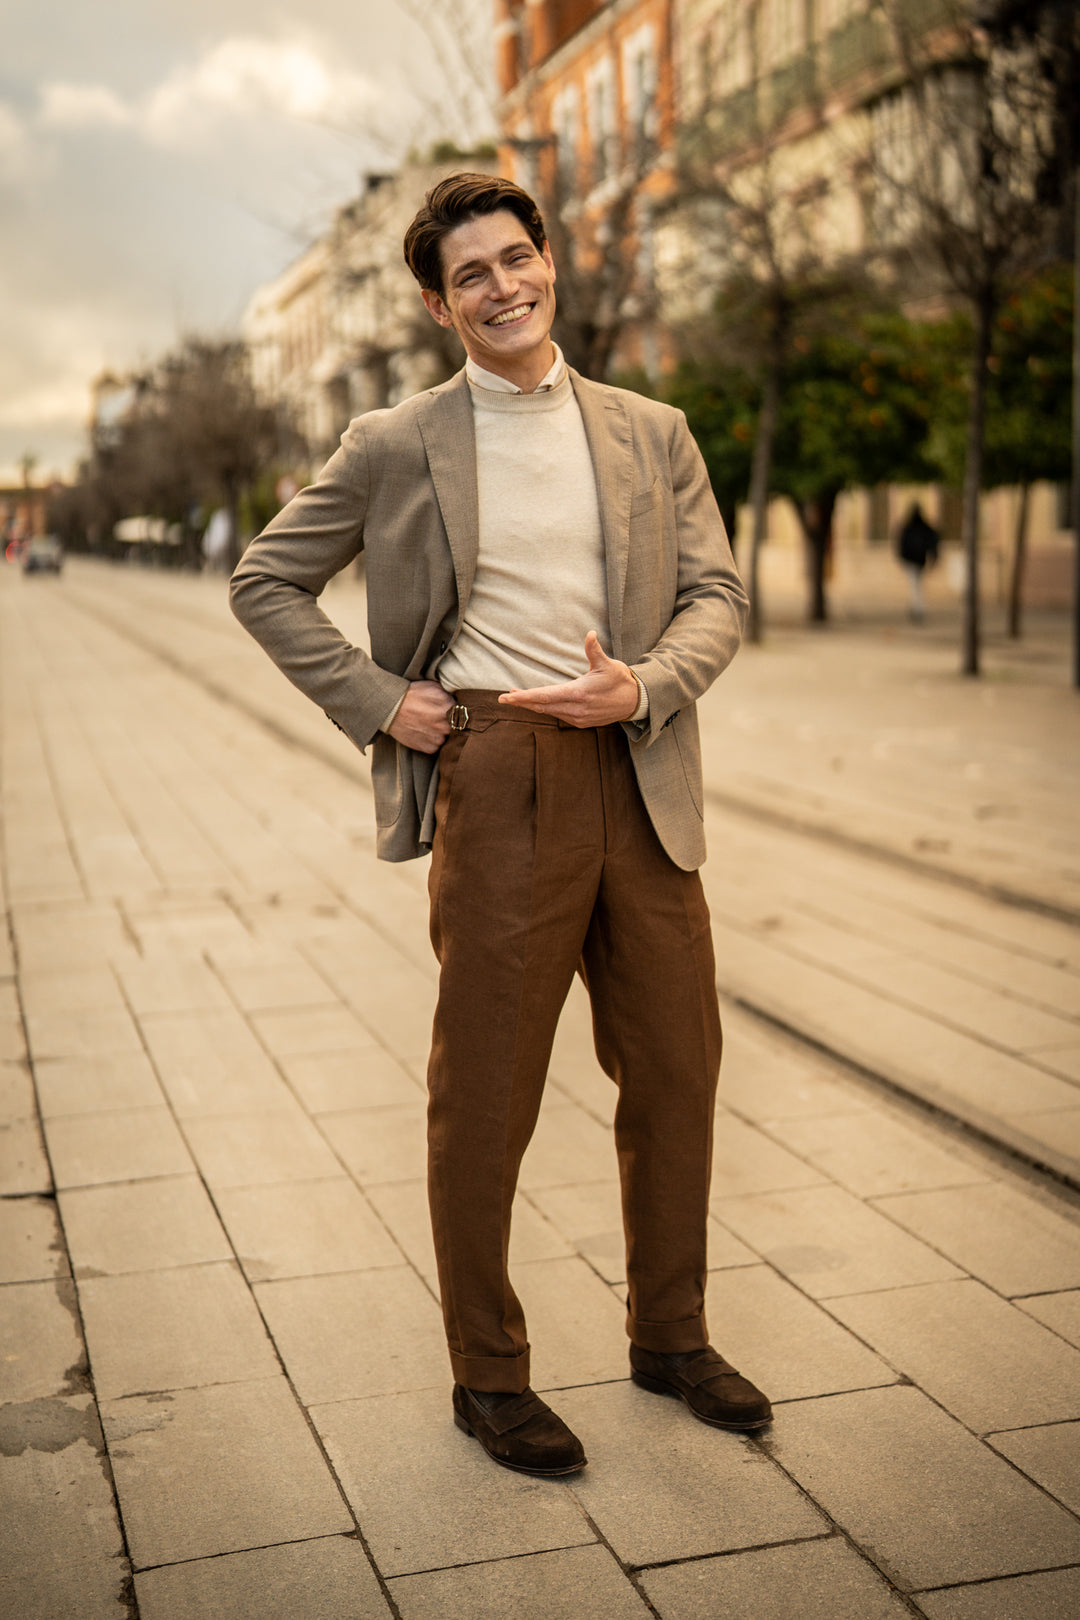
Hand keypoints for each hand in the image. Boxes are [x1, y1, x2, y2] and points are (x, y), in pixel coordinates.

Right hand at [388, 680, 452, 752]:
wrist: (390, 709)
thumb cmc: (412, 695)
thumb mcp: (433, 687)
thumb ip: (449, 695)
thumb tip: (457, 701)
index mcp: (450, 709)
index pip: (462, 712)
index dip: (455, 710)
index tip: (447, 709)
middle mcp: (446, 726)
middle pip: (456, 727)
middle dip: (449, 722)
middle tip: (436, 716)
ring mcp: (438, 739)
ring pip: (446, 737)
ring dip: (440, 732)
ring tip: (427, 724)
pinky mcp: (429, 748)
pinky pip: (436, 746)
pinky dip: (431, 740)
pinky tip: (422, 731)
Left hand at [498, 631, 639, 726]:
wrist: (635, 701)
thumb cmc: (620, 679)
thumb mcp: (608, 663)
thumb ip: (594, 650)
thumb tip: (590, 634)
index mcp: (579, 693)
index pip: (544, 695)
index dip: (524, 696)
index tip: (508, 696)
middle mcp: (576, 709)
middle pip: (542, 706)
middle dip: (522, 702)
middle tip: (503, 698)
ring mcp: (578, 718)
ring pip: (549, 711)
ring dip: (532, 705)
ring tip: (517, 697)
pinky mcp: (581, 722)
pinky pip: (558, 715)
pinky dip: (546, 709)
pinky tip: (538, 703)